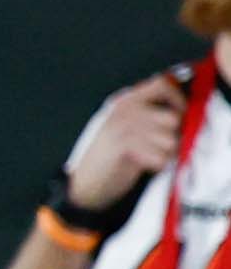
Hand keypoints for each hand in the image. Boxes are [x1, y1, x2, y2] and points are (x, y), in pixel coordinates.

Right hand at [68, 71, 190, 208]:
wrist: (86, 182)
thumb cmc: (112, 156)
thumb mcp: (128, 127)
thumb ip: (150, 114)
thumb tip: (183, 112)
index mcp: (125, 101)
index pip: (161, 86)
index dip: (177, 99)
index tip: (180, 113)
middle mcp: (124, 110)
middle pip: (172, 118)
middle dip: (172, 136)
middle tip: (156, 147)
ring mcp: (123, 127)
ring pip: (170, 140)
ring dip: (164, 153)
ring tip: (147, 157)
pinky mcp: (124, 146)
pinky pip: (160, 156)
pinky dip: (156, 165)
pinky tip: (141, 165)